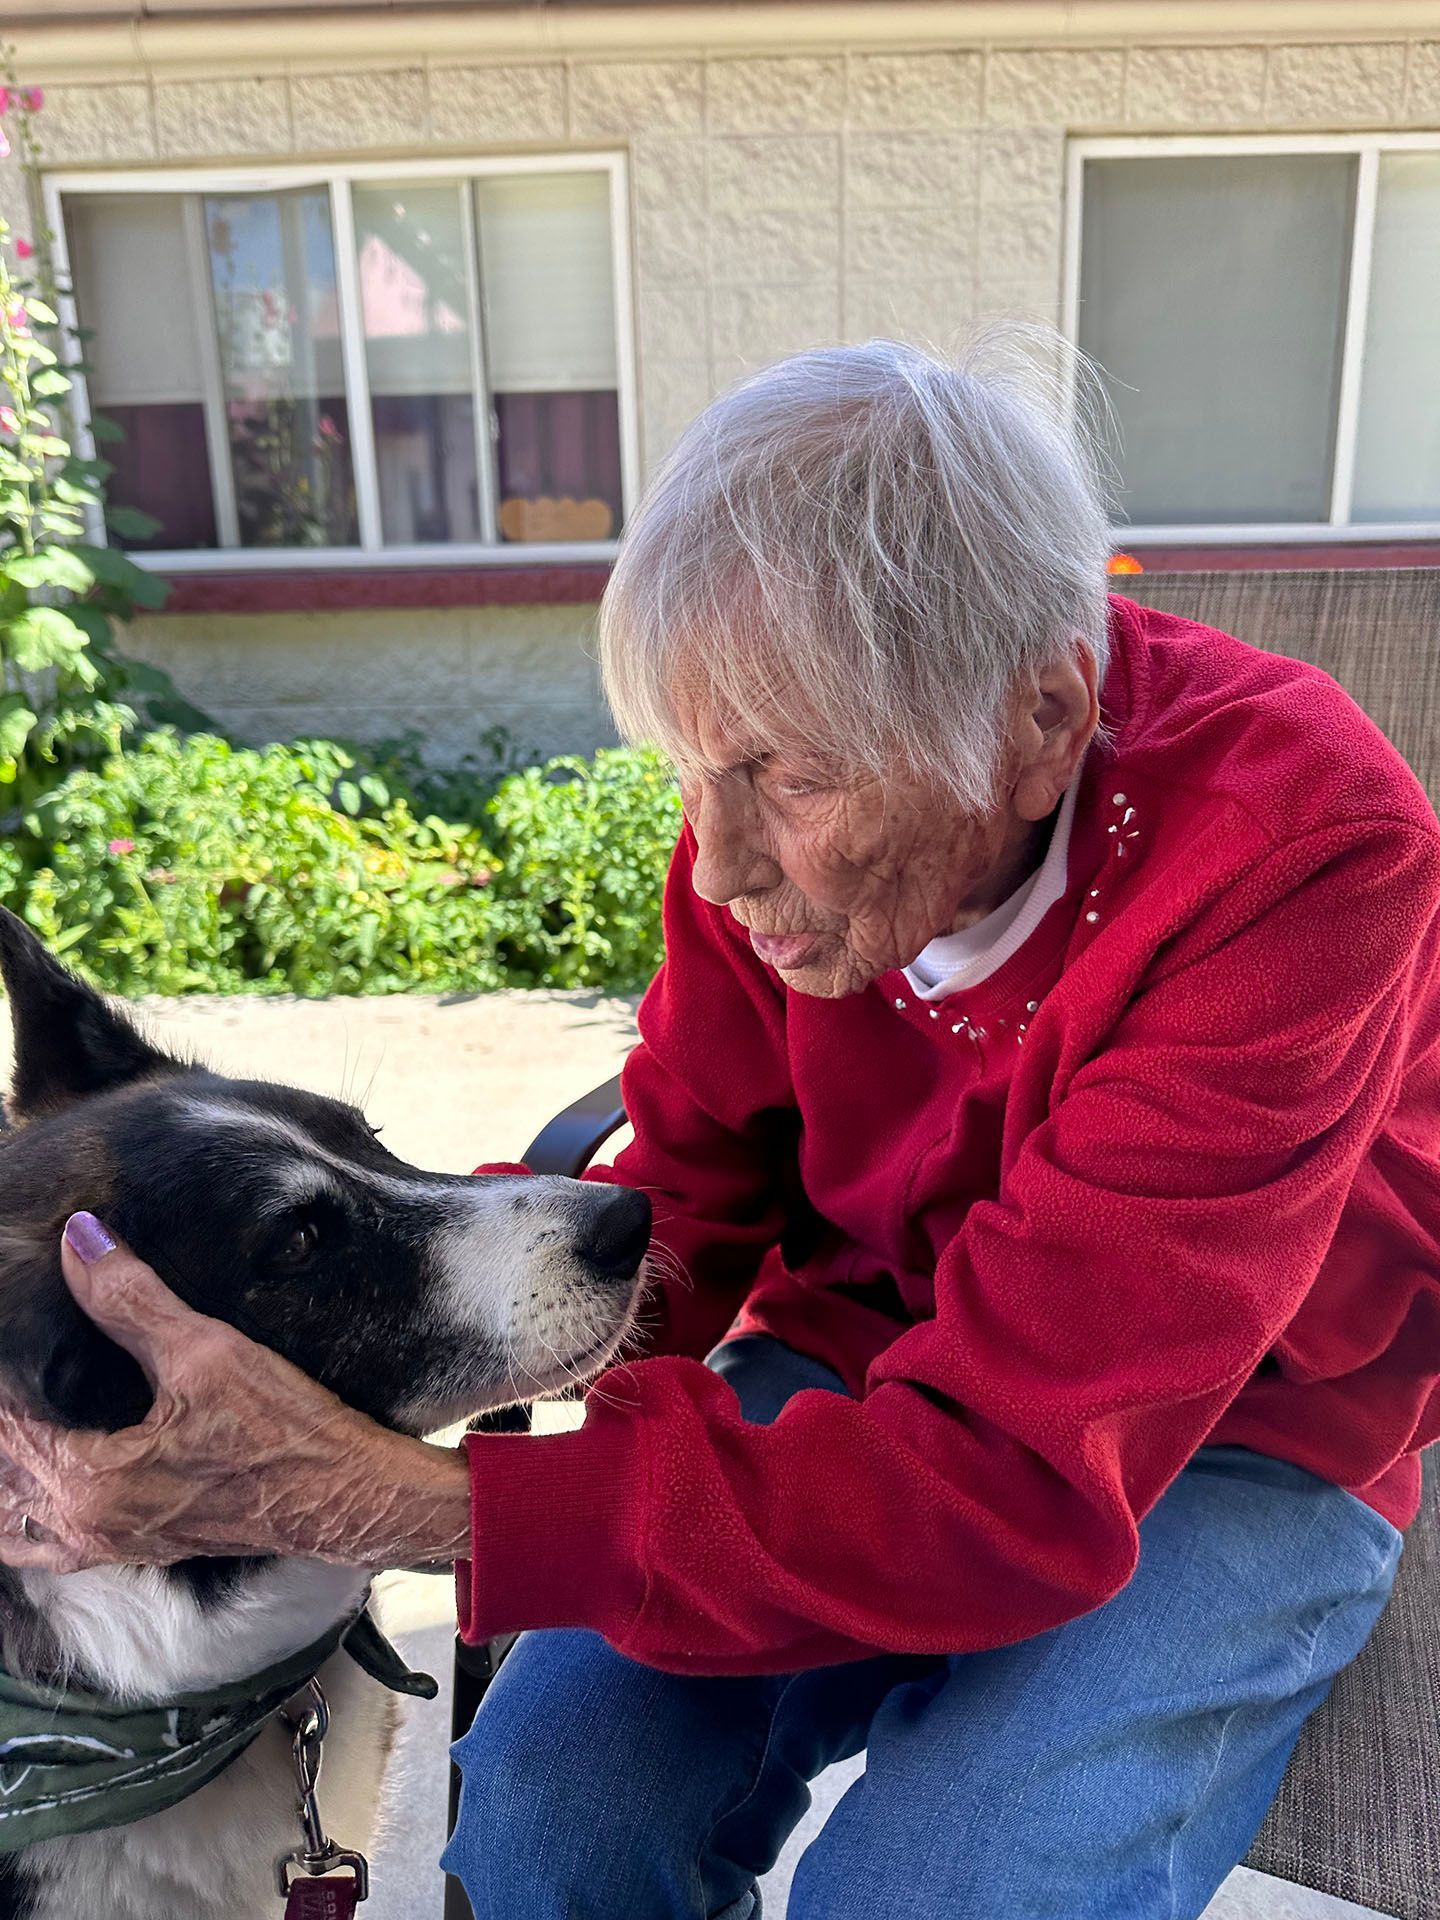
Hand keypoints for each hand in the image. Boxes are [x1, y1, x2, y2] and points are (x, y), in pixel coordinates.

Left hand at [0, 1214, 472, 1573]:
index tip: (7, 1321)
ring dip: (5, 1469)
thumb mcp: (207, 1352)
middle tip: (13, 1363)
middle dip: (0, 1417)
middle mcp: (82, 1526)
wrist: (346, 1497)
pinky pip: (40, 1543)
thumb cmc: (285, 1432)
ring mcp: (104, 1546)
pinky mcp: (131, 1549)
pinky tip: (29, 1478)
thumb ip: (130, 1298)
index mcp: (87, 1483)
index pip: (2, 1423)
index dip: (1, 1372)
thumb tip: (78, 1240)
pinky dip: (19, 1509)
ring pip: (9, 1517)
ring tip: (14, 1412)